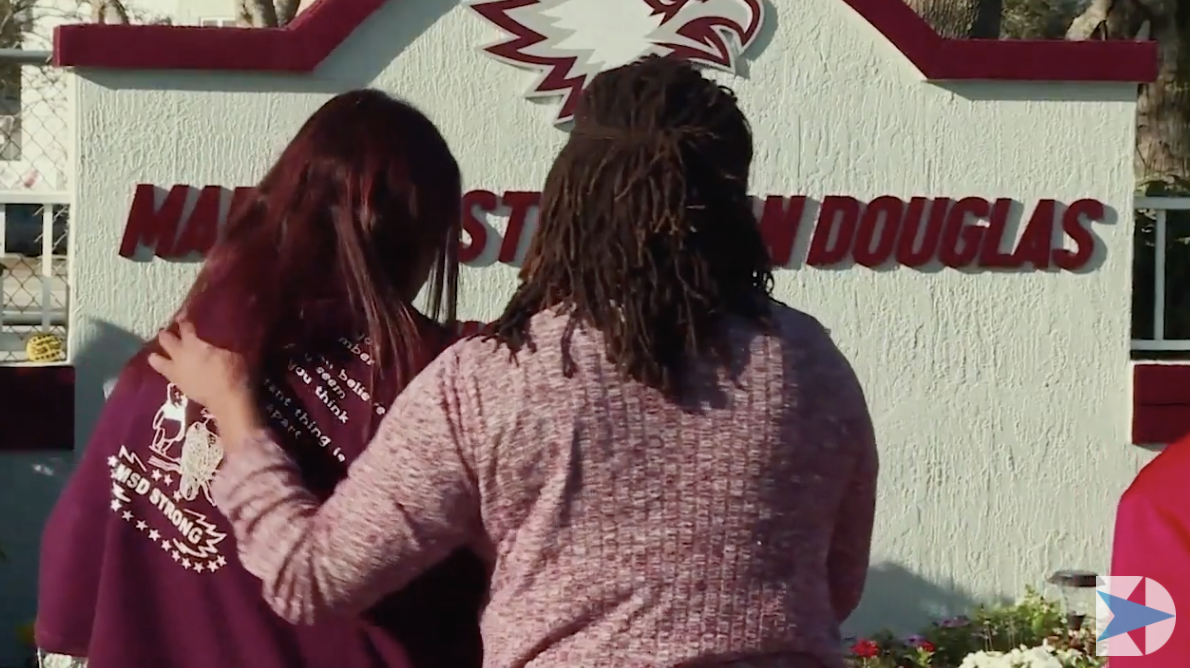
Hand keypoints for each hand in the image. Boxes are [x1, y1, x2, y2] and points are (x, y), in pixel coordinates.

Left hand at [148, 320, 262, 441]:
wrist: (227, 401)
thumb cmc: (233, 373)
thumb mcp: (231, 354)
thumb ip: (218, 347)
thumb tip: (215, 343)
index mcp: (193, 344)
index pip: (185, 327)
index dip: (183, 320)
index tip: (183, 315)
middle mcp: (179, 355)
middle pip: (166, 340)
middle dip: (166, 334)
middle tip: (170, 332)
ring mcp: (176, 372)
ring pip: (156, 360)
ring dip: (158, 355)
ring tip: (160, 353)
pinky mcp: (178, 386)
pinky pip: (166, 374)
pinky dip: (166, 369)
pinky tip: (172, 369)